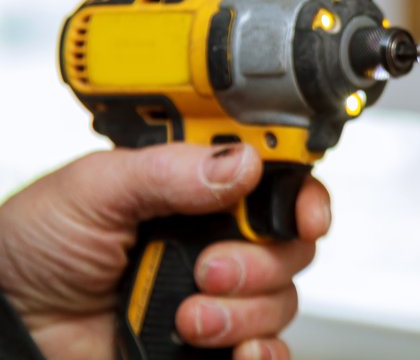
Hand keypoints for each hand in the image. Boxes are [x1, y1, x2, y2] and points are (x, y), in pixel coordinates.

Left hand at [0, 143, 330, 359]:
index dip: (302, 195)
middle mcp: (213, 240)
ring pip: (282, 298)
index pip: (275, 182)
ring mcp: (214, 296)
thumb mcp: (92, 190)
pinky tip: (234, 350)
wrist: (5, 331)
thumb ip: (168, 170)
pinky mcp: (212, 347)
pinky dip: (262, 353)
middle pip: (290, 243)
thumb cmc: (31, 253)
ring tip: (188, 317)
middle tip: (208, 267)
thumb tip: (242, 162)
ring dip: (245, 309)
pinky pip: (270, 351)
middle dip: (262, 259)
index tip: (305, 214)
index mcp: (194, 190)